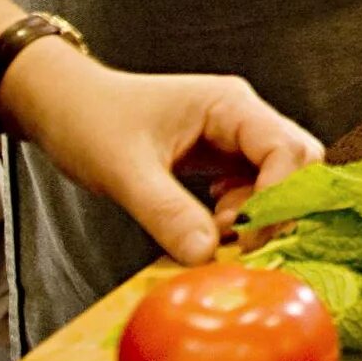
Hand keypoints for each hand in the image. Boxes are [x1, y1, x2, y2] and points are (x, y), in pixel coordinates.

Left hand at [0, 43, 322, 263]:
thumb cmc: (89, 120)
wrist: (62, 104)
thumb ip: (167, 212)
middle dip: (278, 206)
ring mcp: (235, 135)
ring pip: (282, 175)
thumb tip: (207, 255)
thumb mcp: (124, 171)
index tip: (241, 236)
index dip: (277, 197)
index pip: (287, 149)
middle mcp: (243, 116)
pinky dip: (245, 210)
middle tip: (236, 238)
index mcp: (229, 105)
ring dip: (262, 211)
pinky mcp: (223, 155)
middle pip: (299, 161)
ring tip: (216, 230)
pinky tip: (211, 221)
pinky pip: (257, 184)